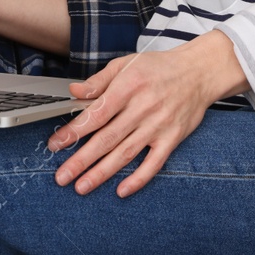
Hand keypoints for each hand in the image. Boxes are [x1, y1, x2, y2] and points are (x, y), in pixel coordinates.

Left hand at [46, 31, 248, 197]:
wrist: (199, 72)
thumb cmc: (159, 67)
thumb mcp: (126, 63)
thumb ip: (99, 80)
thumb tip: (74, 92)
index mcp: (128, 87)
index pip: (95, 114)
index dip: (74, 131)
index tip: (55, 145)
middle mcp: (142, 108)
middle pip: (107, 138)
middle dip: (81, 160)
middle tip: (62, 177)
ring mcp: (158, 126)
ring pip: (125, 154)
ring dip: (102, 173)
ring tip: (82, 187)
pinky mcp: (172, 139)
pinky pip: (154, 163)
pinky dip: (138, 178)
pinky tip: (121, 190)